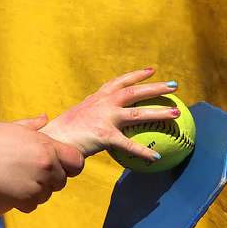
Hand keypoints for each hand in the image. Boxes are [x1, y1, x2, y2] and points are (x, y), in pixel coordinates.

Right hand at [0, 115, 84, 212]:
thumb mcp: (12, 127)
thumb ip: (33, 124)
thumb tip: (45, 118)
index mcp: (47, 147)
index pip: (76, 161)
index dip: (69, 164)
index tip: (58, 165)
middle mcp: (46, 167)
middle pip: (62, 180)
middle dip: (50, 179)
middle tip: (29, 173)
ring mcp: (37, 185)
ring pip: (48, 194)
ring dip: (37, 191)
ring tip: (17, 181)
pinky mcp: (25, 201)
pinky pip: (34, 205)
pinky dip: (24, 202)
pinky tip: (11, 191)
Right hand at [40, 68, 179, 160]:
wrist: (50, 140)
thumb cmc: (60, 132)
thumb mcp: (76, 117)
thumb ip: (89, 116)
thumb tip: (96, 122)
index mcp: (96, 99)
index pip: (119, 82)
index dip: (136, 76)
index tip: (152, 70)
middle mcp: (102, 104)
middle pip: (133, 92)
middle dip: (155, 87)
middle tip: (174, 86)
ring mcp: (104, 118)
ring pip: (137, 113)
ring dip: (158, 112)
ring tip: (176, 114)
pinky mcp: (104, 135)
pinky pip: (129, 144)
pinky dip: (144, 151)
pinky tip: (157, 156)